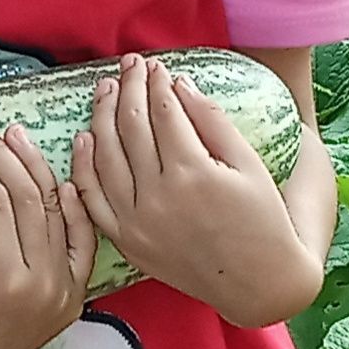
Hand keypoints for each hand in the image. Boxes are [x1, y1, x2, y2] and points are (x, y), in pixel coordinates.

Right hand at [0, 115, 92, 348]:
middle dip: (3, 157)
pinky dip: (73, 209)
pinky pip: (81, 242)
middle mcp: (44, 284)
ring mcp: (65, 290)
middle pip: (28, 200)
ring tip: (15, 138)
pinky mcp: (74, 294)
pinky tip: (61, 179)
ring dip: (37, 170)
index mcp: (5, 280)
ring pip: (56, 213)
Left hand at [73, 54, 321, 326]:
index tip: (156, 64)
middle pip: (132, 127)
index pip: (164, 113)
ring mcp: (138, 222)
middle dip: (129, 88)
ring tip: (105, 88)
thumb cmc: (264, 222)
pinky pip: (93, 198)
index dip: (157, 82)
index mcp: (194, 174)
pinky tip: (85, 137)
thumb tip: (179, 84)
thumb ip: (212, 121)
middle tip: (130, 64)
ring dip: (102, 116)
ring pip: (105, 156)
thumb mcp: (249, 165)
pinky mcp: (127, 241)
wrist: (259, 285)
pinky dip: (84, 165)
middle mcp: (159, 197)